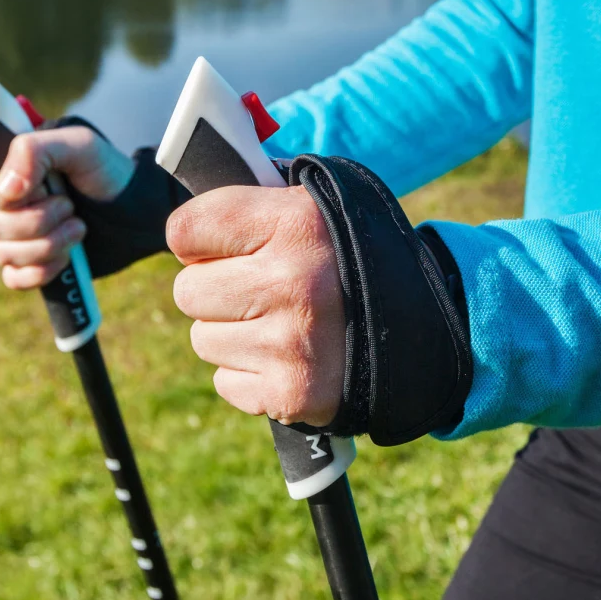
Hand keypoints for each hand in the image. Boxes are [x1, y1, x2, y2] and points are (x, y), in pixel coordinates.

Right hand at [0, 125, 134, 288]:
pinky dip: (42, 271)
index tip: (40, 189)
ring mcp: (12, 236)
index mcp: (3, 168)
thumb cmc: (105, 170)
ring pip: (2, 253)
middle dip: (36, 220)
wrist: (136, 210)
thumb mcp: (79, 145)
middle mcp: (0, 203)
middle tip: (70, 206)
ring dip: (48, 244)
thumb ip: (36, 150)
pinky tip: (68, 257)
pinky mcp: (28, 264)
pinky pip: (14, 279)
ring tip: (79, 226)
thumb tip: (6, 188)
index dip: (2, 194)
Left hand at [167, 186, 344, 426]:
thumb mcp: (311, 209)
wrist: (419, 325)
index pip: (185, 232)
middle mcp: (292, 283)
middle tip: (265, 289)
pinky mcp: (291, 394)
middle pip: (187, 291)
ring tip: (284, 322)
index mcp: (295, 225)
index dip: (201, 241)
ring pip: (204, 340)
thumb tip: (182, 231)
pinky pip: (225, 382)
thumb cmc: (348, 259)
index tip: (229, 246)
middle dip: (219, 291)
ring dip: (234, 333)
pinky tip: (290, 355)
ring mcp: (290, 344)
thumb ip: (248, 206)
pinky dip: (251, 373)